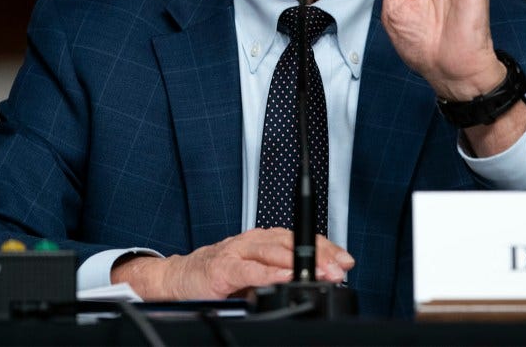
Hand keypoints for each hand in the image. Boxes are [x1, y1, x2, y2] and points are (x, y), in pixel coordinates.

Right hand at [111, 227, 354, 300]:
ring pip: (274, 251)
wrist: (178, 279)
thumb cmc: (218, 275)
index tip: (346, 261)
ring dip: (301, 262)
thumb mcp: (255, 274)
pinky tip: (284, 277)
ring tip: (322, 272)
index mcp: (264, 240)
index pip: (301, 240)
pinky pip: (249, 269)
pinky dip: (269, 272)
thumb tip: (314, 285)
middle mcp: (252, 241)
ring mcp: (237, 252)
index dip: (326, 248)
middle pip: (292, 243)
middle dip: (320, 255)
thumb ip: (278, 275)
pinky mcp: (222, 268)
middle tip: (341, 268)